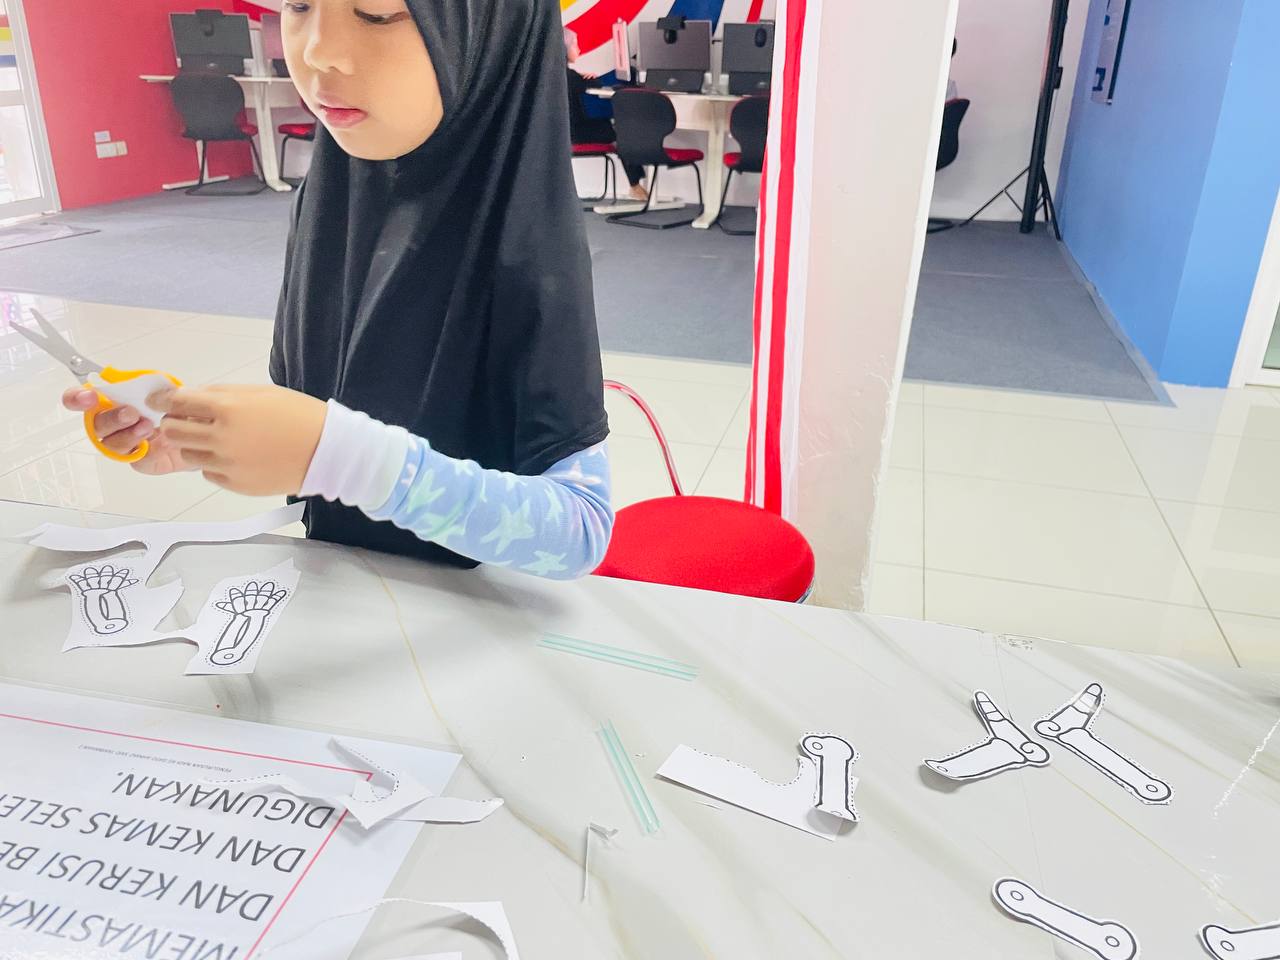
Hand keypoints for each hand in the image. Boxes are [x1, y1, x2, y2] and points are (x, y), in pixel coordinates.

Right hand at [61, 387, 192, 474]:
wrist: (208, 432)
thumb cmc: (185, 410)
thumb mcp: (175, 391)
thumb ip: (159, 388)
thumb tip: (154, 388)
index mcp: (117, 400)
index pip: (82, 399)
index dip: (77, 398)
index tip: (88, 397)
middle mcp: (117, 424)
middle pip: (95, 424)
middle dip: (110, 418)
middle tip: (131, 413)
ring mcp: (129, 444)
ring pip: (112, 444)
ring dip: (127, 435)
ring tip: (148, 427)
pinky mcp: (145, 462)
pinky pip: (139, 461)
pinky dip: (150, 452)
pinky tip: (164, 443)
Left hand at [153, 384, 326, 496]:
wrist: (328, 451)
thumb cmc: (299, 415)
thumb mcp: (260, 392)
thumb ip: (222, 394)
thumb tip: (191, 398)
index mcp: (228, 408)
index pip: (177, 402)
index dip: (162, 401)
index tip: (158, 402)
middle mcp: (222, 436)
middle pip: (174, 431)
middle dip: (174, 423)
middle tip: (187, 421)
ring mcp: (227, 463)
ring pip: (188, 454)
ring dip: (195, 444)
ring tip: (217, 440)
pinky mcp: (234, 483)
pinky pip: (209, 472)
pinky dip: (214, 463)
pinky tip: (237, 456)